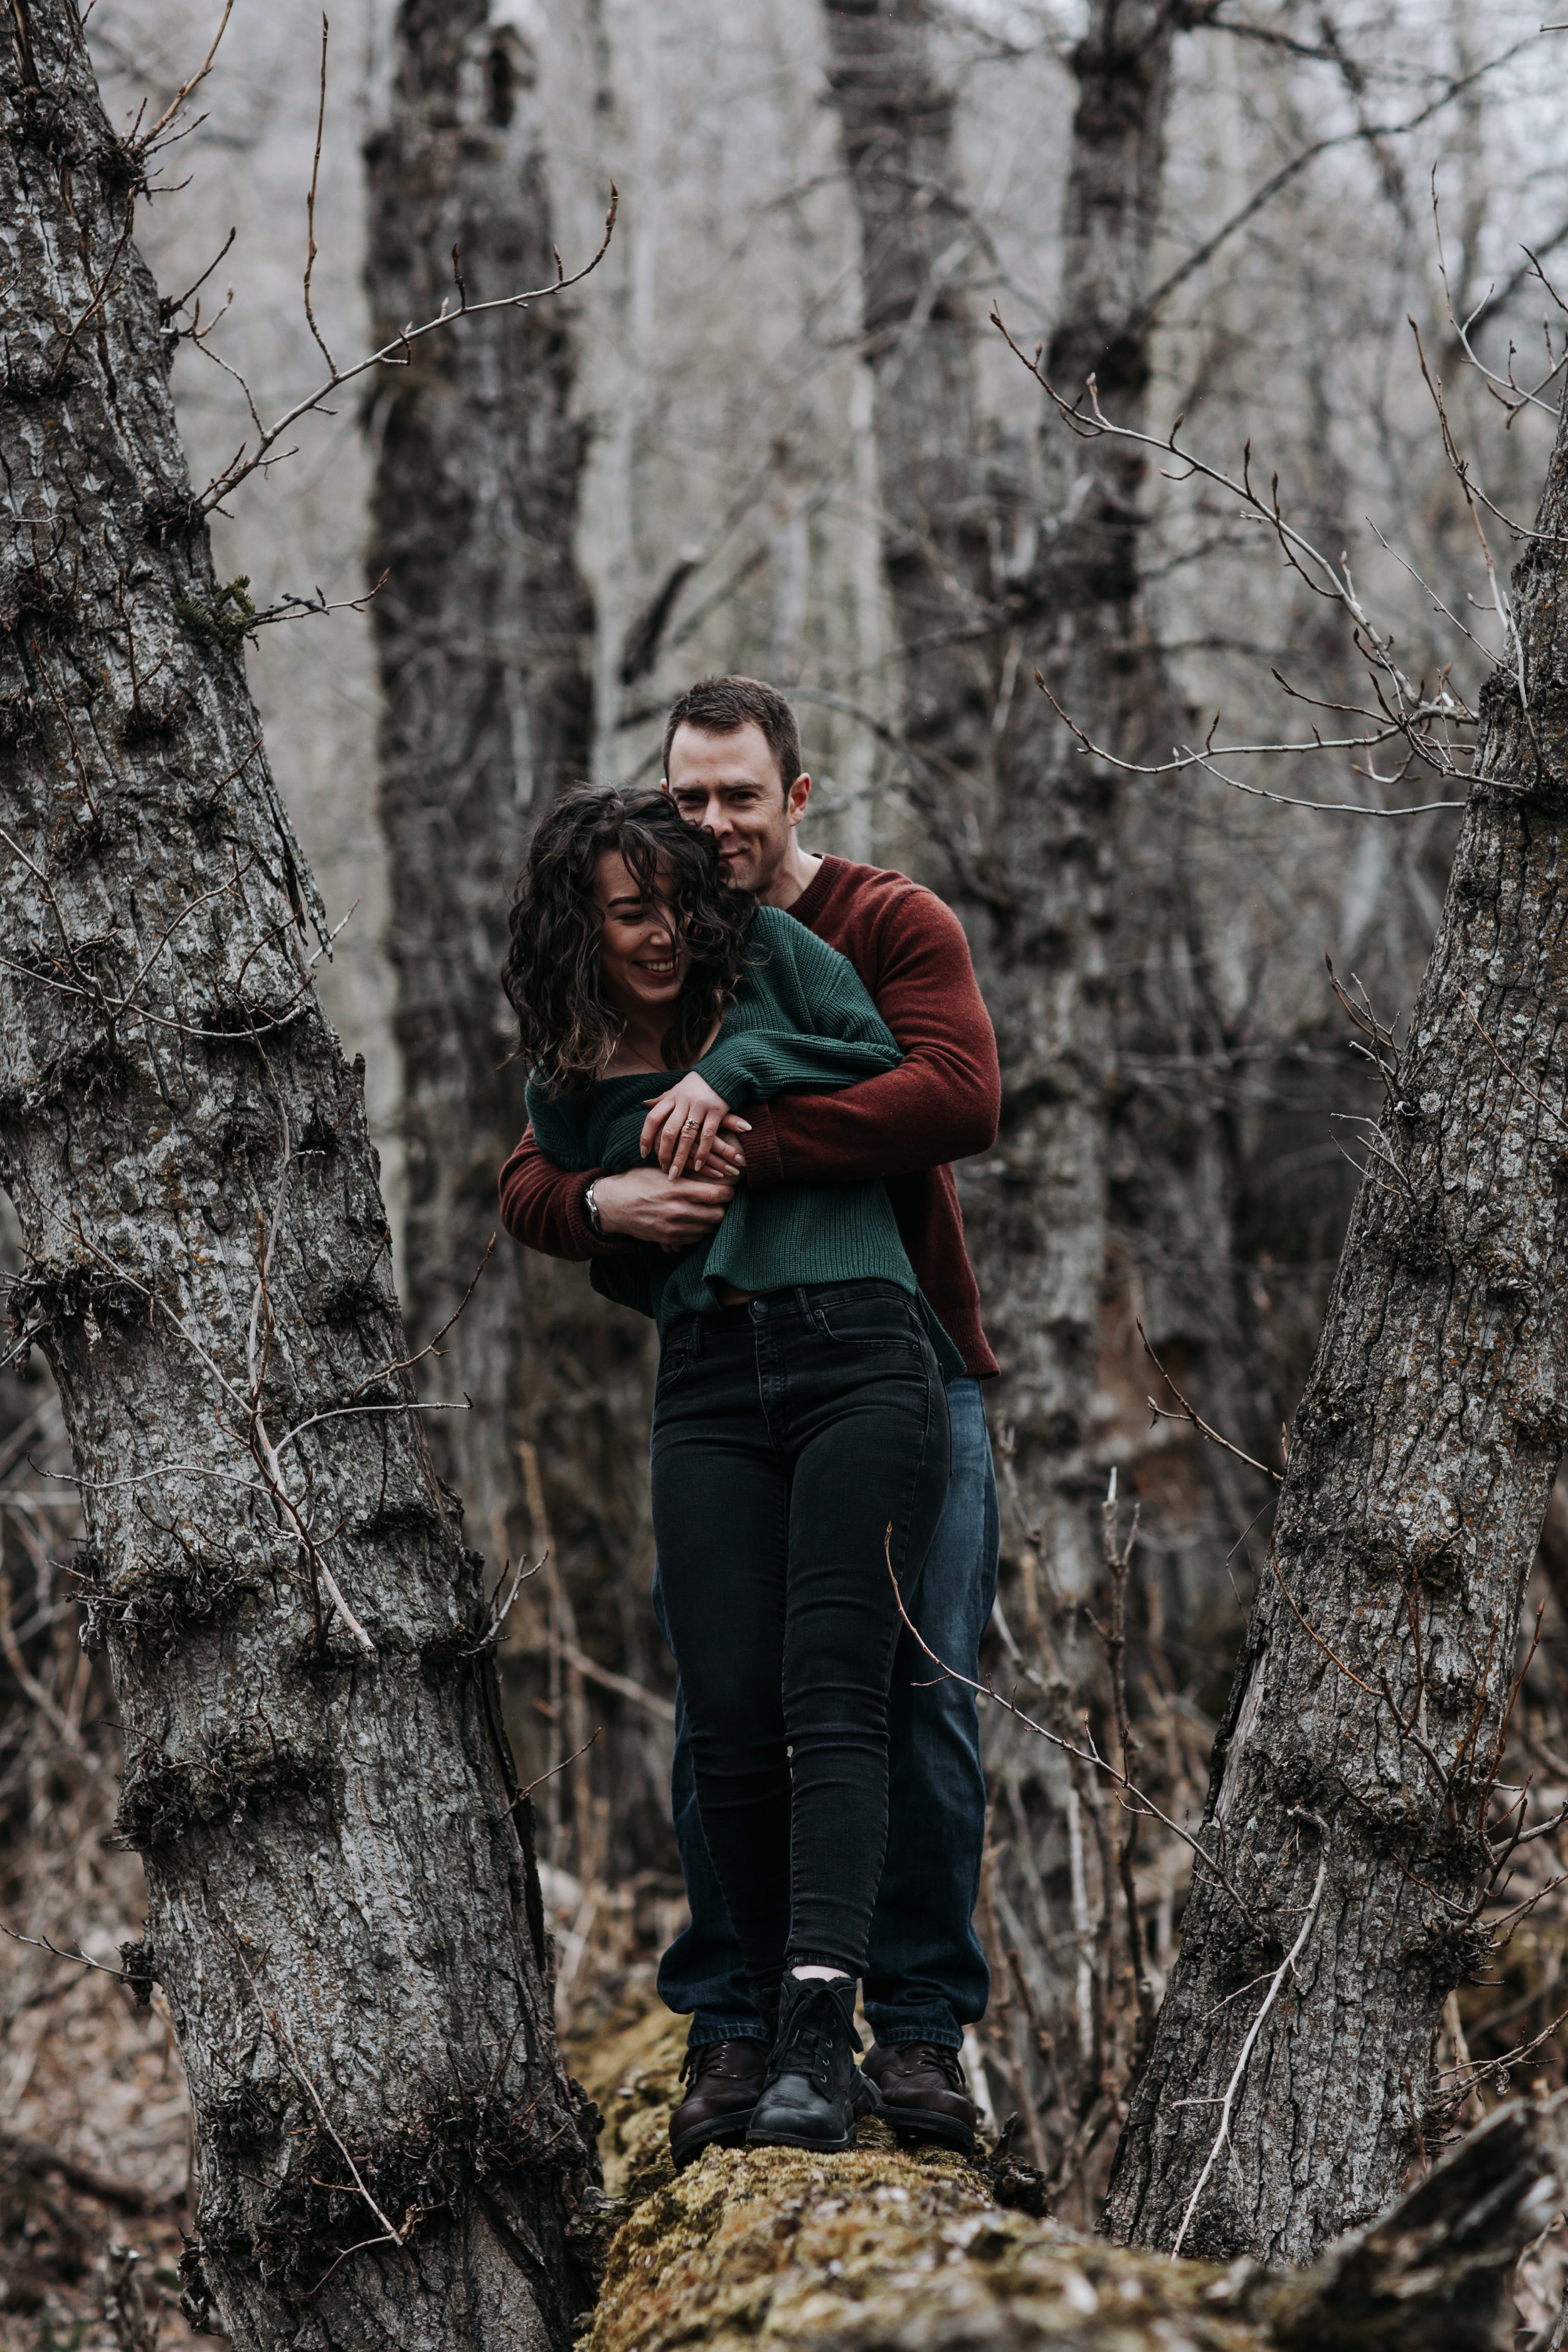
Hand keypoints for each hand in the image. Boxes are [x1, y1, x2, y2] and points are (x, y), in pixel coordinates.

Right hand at [593, 1165, 735, 1248]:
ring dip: (710, 1221)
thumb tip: (712, 1176)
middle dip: (721, 1208)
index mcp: (678, 1189)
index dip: (728, 1193)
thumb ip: (686, 1176)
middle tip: (717, 1202)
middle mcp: (678, 1210)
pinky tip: (692, 1221)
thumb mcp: (662, 1172)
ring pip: (708, 1228)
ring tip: (704, 1211)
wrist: (612, 1205)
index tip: (728, 1190)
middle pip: (717, 1215)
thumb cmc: (637, 1182)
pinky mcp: (668, 1238)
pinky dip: (698, 1231)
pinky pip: (695, 1239)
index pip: (717, 1195)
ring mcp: (673, 1227)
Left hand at [640, 1073, 749, 1178]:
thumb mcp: (677, 1088)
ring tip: (676, 1174)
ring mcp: (700, 1106)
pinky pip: (707, 1135)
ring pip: (687, 1136)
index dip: (646, 1136)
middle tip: (663, 1170)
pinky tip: (698, 1166)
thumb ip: (662, 1099)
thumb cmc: (697, 1083)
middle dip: (664, 1153)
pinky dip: (702, 1152)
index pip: (653, 1118)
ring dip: (681, 1158)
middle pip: (669, 1131)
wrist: (724, 1070)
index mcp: (672, 1097)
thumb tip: (644, 1104)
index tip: (644, 1154)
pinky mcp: (716, 1110)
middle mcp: (683, 1101)